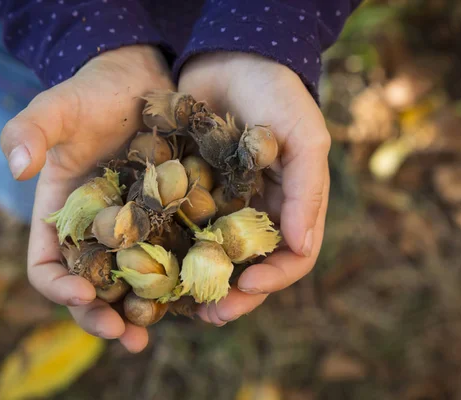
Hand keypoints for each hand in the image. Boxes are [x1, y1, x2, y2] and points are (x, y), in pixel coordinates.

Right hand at [0, 45, 173, 351]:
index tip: (82, 294)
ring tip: (157, 333)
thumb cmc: (93, 94)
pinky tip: (196, 297)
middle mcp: (97, 233)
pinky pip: (171, 260)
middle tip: (127, 337)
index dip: (59, 288)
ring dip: (143, 313)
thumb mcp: (58, 107)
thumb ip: (31, 130)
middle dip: (103, 316)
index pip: (47, 266)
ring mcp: (135, 232)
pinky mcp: (169, 223)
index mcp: (62, 217)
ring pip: (133, 284)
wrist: (140, 82)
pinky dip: (178, 283)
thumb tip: (17, 166)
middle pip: (91, 289)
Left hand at [178, 52, 330, 325]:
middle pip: (250, 268)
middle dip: (234, 295)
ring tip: (180, 305)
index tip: (250, 284)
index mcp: (290, 205)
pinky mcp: (188, 193)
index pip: (292, 256)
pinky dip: (171, 251)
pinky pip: (181, 229)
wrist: (229, 56)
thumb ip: (306, 189)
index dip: (275, 277)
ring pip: (213, 258)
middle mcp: (256, 212)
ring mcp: (222, 205)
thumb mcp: (303, 135)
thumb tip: (301, 247)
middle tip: (211, 315)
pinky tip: (154, 266)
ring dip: (200, 284)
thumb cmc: (275, 93)